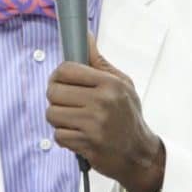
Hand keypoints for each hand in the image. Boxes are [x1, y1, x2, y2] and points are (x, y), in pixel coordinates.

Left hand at [45, 34, 164, 191]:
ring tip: (72, 119)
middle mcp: (102, 102)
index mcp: (109, 83)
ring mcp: (94, 124)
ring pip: (52, 113)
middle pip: (54, 91)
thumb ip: (99, 62)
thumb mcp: (122, 84)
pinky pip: (58, 135)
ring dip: (58, 118)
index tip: (60, 80)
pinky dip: (65, 136)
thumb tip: (86, 37)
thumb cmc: (128, 116)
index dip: (58, 74)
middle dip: (55, 97)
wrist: (139, 154)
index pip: (66, 70)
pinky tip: (78, 134)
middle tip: (65, 101)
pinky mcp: (87, 144)